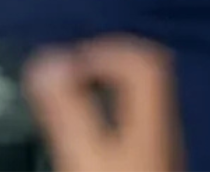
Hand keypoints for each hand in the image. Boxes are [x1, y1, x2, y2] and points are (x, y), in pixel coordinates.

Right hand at [24, 37, 180, 171]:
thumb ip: (67, 110)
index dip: (105, 50)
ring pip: (137, 106)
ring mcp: (159, 153)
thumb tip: (47, 59)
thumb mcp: (84, 156)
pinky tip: (82, 141)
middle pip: (142, 80)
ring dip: (101, 96)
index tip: (66, 68)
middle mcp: (162, 131)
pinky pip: (131, 128)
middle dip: (100, 69)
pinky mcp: (149, 168)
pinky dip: (105, 121)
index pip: (144, 61)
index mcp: (151, 121)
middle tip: (62, 82)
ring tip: (64, 107)